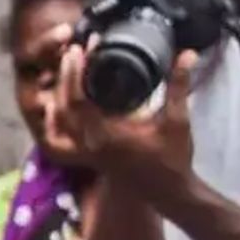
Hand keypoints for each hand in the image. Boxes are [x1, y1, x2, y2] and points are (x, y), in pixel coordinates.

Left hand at [46, 36, 199, 194]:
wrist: (167, 190)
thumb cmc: (172, 157)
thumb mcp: (176, 120)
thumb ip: (179, 86)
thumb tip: (187, 54)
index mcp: (107, 134)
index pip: (79, 99)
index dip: (75, 71)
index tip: (80, 49)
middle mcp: (89, 143)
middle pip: (63, 106)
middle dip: (65, 76)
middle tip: (72, 51)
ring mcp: (84, 151)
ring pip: (57, 121)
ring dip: (57, 93)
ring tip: (64, 70)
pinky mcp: (84, 155)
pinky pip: (58, 139)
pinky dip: (52, 123)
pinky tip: (52, 105)